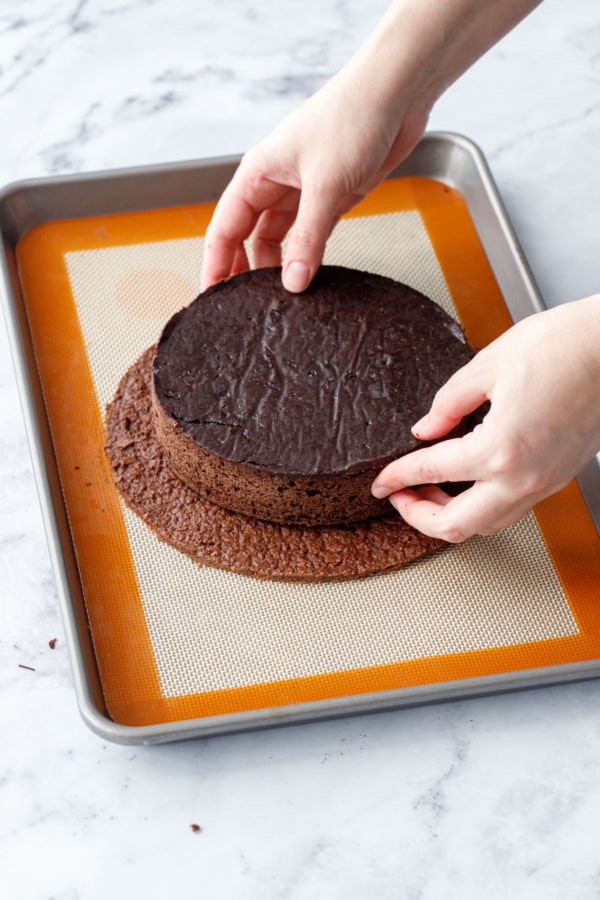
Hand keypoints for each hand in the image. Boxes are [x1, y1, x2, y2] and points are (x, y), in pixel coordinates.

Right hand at [200, 0, 542, 293]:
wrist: (396, 94)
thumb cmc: (351, 119)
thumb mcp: (325, 187)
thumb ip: (308, 240)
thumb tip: (293, 283)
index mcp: (258, 173)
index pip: (224, 229)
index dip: (215, 265)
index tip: (213, 298)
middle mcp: (275, 183)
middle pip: (248, 238)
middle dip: (244, 271)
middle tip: (246, 309)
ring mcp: (304, 192)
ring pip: (279, 240)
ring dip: (278, 267)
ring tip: (278, 301)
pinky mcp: (332, 197)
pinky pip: (311, 236)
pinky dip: (307, 258)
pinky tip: (308, 279)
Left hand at [371, 296, 599, 541]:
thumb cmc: (562, 345)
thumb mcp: (487, 365)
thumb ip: (447, 404)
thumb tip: (425, 429)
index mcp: (498, 450)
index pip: (429, 473)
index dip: (396, 477)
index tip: (380, 480)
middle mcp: (522, 479)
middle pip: (455, 526)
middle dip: (417, 515)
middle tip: (398, 496)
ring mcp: (544, 484)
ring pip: (486, 525)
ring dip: (450, 515)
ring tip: (429, 490)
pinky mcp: (557, 478)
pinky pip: (510, 509)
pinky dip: (480, 505)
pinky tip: (467, 481)